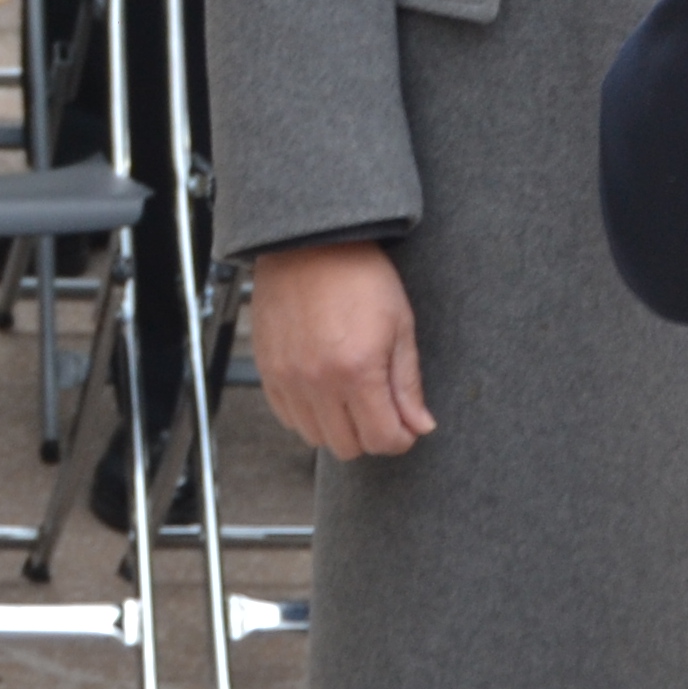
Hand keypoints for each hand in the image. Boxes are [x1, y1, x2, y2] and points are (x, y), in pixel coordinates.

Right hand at [248, 241, 433, 459]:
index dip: (401, 438)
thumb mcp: (399, 325)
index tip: (406, 425)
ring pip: (316, 438)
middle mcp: (318, 382)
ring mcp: (288, 379)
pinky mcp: (267, 372)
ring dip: (338, 426)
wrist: (308, 242)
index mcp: (358, 371)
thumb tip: (421, 426)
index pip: (382, 439)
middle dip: (371, 433)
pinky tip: (324, 387)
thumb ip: (408, 384)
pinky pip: (288, 417)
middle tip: (381, 407)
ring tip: (351, 394)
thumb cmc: (359, 275)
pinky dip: (309, 413)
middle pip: (348, 446)